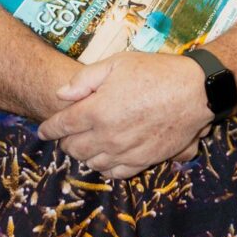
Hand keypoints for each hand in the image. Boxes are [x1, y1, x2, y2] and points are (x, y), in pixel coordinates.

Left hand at [38, 52, 212, 178]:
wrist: (194, 92)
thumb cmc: (155, 72)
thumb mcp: (116, 63)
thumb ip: (84, 80)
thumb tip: (61, 94)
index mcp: (96, 111)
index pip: (62, 126)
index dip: (48, 129)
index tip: (43, 131)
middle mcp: (107, 136)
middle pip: (74, 149)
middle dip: (65, 142)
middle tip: (67, 133)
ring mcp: (125, 152)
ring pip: (92, 163)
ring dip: (84, 154)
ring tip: (85, 144)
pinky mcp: (143, 160)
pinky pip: (115, 172)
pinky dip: (104, 167)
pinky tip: (105, 157)